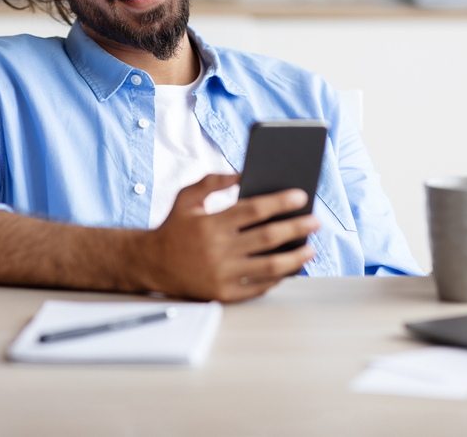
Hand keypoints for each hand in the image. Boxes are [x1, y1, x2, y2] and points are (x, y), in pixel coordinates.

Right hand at [144, 174, 319, 301]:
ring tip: (310, 248)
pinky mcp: (223, 294)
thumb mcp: (186, 197)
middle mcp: (217, 250)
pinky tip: (290, 268)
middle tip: (315, 221)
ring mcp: (221, 274)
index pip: (254, 209)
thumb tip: (243, 172)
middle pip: (268, 237)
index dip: (281, 201)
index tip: (301, 195)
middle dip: (297, 228)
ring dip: (296, 257)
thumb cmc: (173, 227)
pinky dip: (278, 278)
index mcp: (210, 223)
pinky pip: (259, 287)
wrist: (151, 264)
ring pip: (270, 267)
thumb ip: (212, 180)